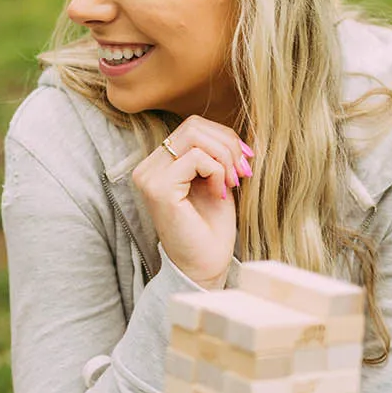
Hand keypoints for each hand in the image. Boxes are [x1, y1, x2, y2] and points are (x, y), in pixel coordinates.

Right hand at [131, 116, 252, 289]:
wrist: (205, 266)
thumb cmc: (212, 229)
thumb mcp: (218, 180)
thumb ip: (219, 153)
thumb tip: (243, 131)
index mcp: (158, 164)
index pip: (192, 126)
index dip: (224, 137)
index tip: (244, 161)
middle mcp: (147, 168)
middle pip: (193, 125)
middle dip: (227, 144)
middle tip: (242, 172)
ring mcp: (149, 177)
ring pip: (194, 136)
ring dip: (224, 157)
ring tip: (232, 182)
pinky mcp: (158, 189)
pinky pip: (196, 158)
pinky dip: (217, 171)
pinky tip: (220, 193)